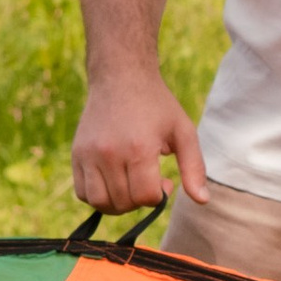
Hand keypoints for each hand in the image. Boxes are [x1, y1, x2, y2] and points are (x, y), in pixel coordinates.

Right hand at [71, 65, 207, 217]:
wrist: (121, 77)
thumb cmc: (156, 105)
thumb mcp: (183, 131)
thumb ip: (194, 167)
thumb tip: (202, 201)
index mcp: (139, 149)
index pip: (146, 197)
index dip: (159, 196)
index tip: (164, 181)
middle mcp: (110, 154)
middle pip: (124, 202)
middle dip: (140, 200)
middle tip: (148, 180)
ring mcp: (89, 155)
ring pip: (100, 202)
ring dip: (119, 203)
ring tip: (129, 185)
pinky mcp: (77, 154)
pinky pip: (82, 192)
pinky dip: (98, 196)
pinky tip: (112, 181)